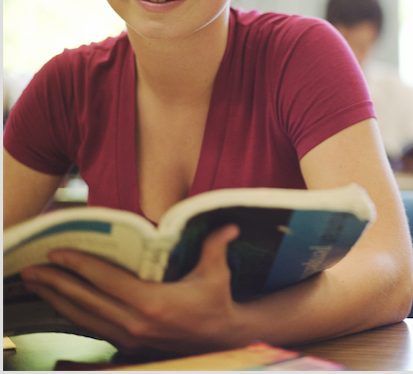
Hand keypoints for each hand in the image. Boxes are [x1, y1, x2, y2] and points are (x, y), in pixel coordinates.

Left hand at [20, 224, 245, 354]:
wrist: (220, 339)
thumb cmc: (216, 301)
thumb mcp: (217, 272)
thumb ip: (216, 245)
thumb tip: (228, 225)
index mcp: (153, 303)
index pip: (107, 281)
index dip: (80, 265)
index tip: (57, 252)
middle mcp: (135, 322)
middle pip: (85, 300)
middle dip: (55, 283)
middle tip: (29, 268)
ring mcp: (128, 337)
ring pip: (82, 318)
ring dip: (56, 300)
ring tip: (34, 284)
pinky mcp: (126, 343)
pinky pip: (90, 328)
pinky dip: (70, 313)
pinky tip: (58, 302)